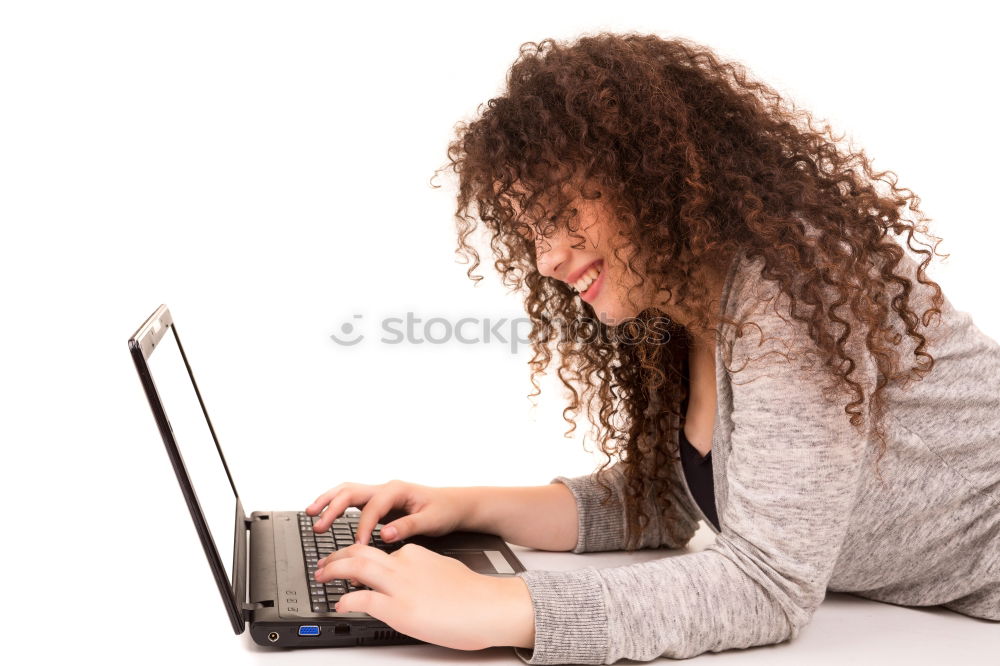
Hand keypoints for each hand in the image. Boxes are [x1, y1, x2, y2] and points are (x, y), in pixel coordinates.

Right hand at [305, 479, 468, 545]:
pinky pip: (352, 501)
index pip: (372, 508)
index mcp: (397, 490)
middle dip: (333, 508)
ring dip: (328, 502)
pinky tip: (325, 515)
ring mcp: (380, 494)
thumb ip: (408, 526)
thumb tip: (386, 534)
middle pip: (352, 492)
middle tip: (318, 525)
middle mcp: (386, 489)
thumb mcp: (431, 520)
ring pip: (348, 492)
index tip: (358, 545)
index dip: (363, 527)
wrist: (454, 505)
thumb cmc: (444, 510)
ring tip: (310, 513)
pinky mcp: (378, 504)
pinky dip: (336, 506)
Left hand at [315, 542, 534, 649]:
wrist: (489, 606)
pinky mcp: (397, 608)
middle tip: (323, 564)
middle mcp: (403, 564)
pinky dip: (346, 601)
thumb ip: (424, 571)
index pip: (379, 552)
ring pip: (354, 567)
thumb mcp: (444, 571)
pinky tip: (339, 605)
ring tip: (322, 576)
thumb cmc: (474, 594)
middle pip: (359, 552)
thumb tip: (415, 582)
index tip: (349, 563)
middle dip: (336, 557)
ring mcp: (399, 585)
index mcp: (415, 554)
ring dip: (333, 570)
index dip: (358, 557)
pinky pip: (361, 600)